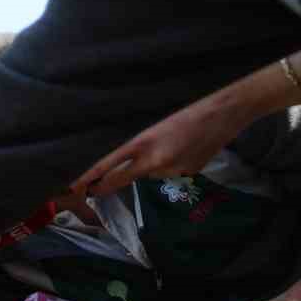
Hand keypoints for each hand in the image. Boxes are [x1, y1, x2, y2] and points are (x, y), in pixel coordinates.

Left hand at [75, 90, 252, 196]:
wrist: (226, 111)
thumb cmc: (188, 110)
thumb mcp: (156, 125)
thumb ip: (139, 146)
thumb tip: (127, 164)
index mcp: (143, 141)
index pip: (109, 163)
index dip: (90, 177)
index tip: (74, 187)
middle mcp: (154, 160)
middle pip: (122, 178)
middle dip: (107, 185)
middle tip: (92, 190)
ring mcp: (172, 169)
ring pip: (149, 174)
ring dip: (151, 166)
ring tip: (171, 144)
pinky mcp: (188, 174)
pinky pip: (170, 172)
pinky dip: (171, 164)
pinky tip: (186, 148)